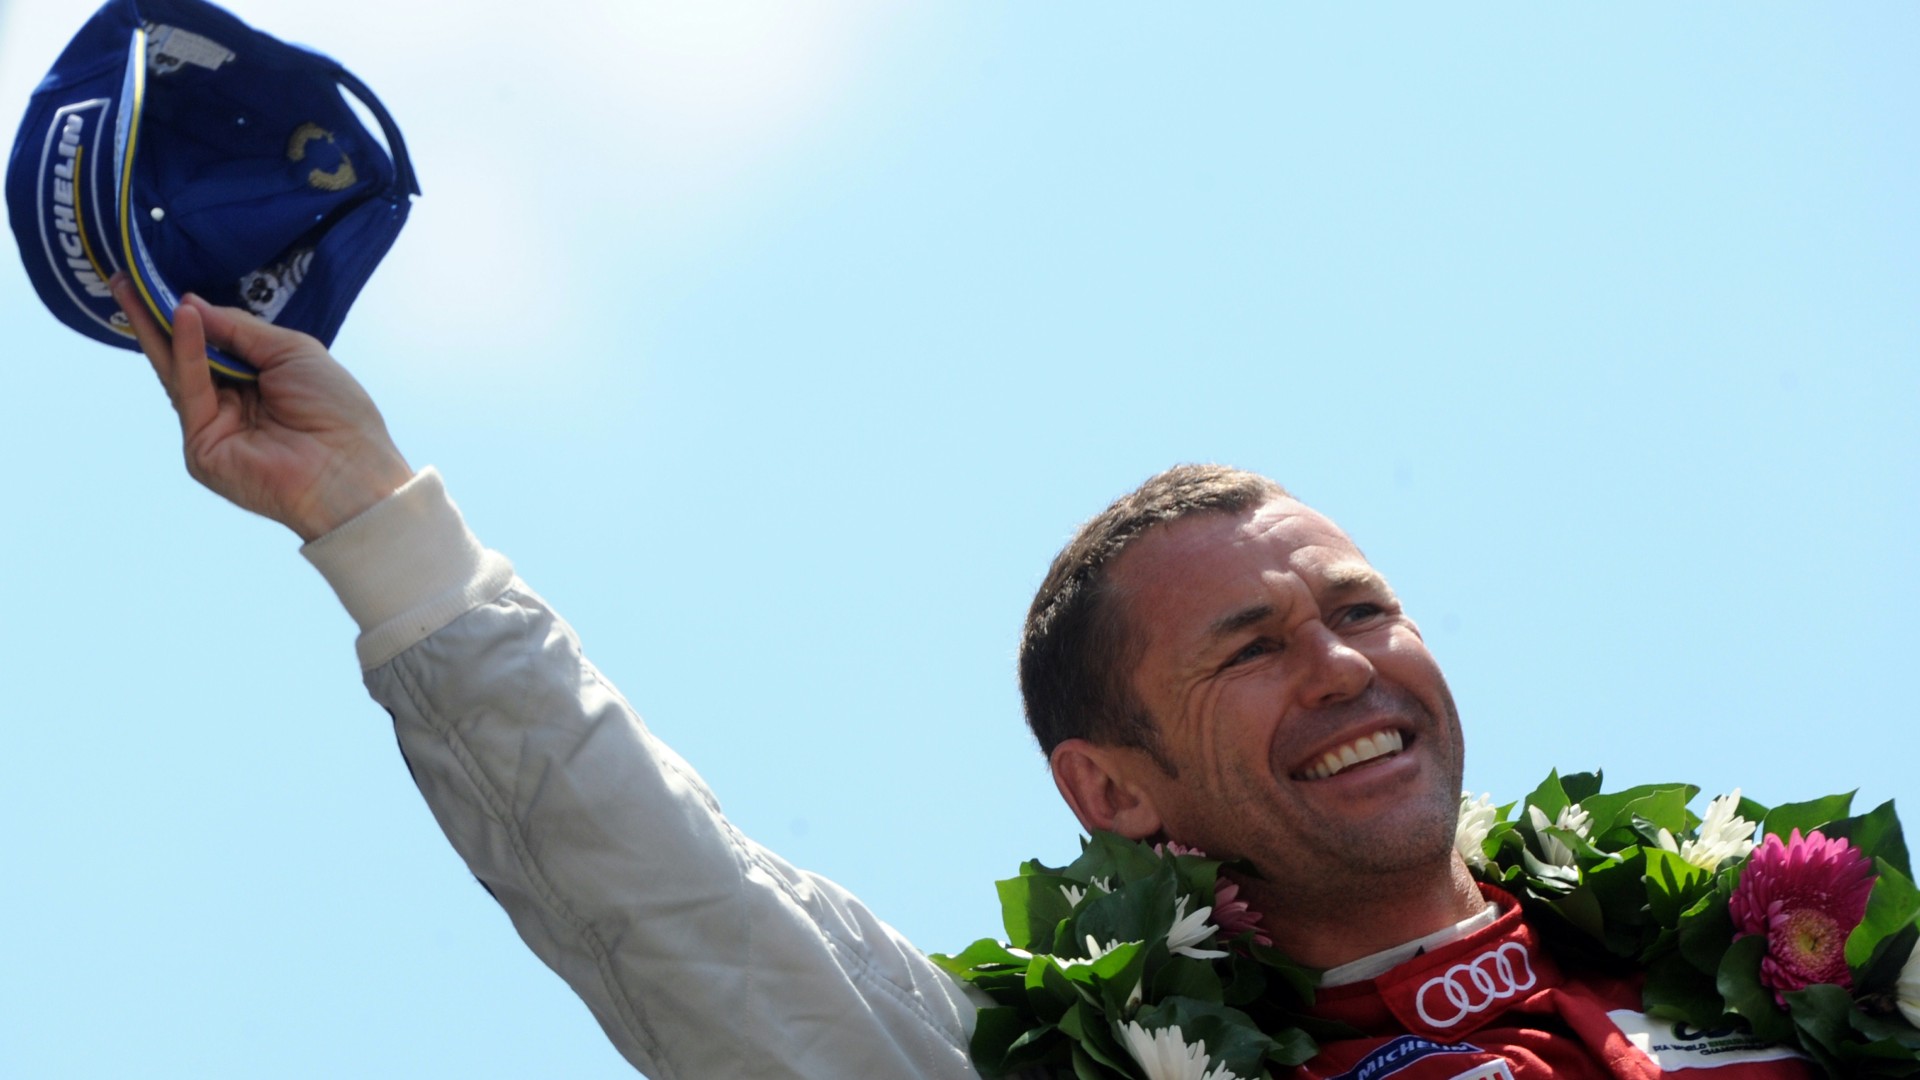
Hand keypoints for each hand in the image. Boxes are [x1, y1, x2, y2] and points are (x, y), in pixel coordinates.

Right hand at [113, 275, 414, 541]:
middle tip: (124, 280)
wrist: (349, 470)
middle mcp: (233, 406)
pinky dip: (187, 351)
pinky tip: (183, 316)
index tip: (165, 284)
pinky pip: (190, 390)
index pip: (216, 346)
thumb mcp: (291, 352)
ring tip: (129, 288)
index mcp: (260, 384)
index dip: (193, 316)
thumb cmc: (336, 410)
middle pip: (186, 356)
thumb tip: (190, 304)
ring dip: (154, 328)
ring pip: (177, 370)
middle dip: (156, 318)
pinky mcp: (202, 447)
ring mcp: (215, 428)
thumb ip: (240, 330)